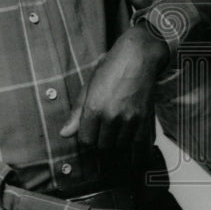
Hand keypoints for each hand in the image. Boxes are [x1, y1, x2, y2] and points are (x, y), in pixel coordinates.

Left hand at [60, 26, 167, 155]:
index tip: (92, 130)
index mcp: (94, 107)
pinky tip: (134, 151)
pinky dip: (136, 153)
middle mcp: (112, 116)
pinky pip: (140, 147)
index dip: (88, 137)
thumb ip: (77, 112)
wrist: (139, 56)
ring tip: (119, 132)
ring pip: (120, 147)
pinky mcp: (146, 120)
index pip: (86, 140)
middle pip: (103, 146)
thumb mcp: (89, 85)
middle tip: (106, 130)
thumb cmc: (111, 67)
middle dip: (102, 140)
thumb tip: (64, 134)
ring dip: (118, 143)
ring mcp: (131, 119)